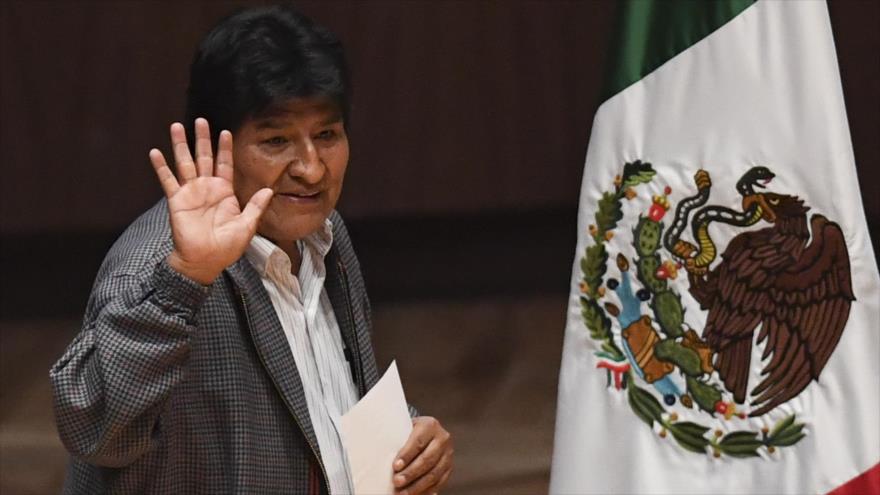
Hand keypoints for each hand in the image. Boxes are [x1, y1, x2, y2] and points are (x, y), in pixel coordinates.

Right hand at [149, 119, 272, 283]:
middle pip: (204, 157)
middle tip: (201, 119)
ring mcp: (191, 192)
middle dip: (203, 139)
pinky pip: (168, 180)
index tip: (226, 132)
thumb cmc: (226, 247)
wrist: (205, 261)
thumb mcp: (247, 226)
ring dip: (181, 145)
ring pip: (185, 163)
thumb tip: (269, 190)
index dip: (225, 149)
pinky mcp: (176, 200)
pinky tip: (155, 152)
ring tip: (177, 126)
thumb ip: (256, 206)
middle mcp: (207, 188)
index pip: (225, 164)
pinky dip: (161, 167)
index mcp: (224, 192)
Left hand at [393, 417, 452, 494]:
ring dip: (417, 486)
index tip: (395, 466)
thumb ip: (397, 439)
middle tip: (397, 482)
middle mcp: (442, 438)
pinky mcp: (449, 468)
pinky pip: (439, 482)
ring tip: (403, 493)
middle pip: (427, 459)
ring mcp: (448, 454)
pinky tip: (415, 494)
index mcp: (430, 425)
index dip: (407, 455)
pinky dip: (426, 490)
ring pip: (434, 474)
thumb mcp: (404, 428)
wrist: (427, 433)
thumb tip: (380, 456)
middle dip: (411, 473)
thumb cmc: (409, 432)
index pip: (418, 442)